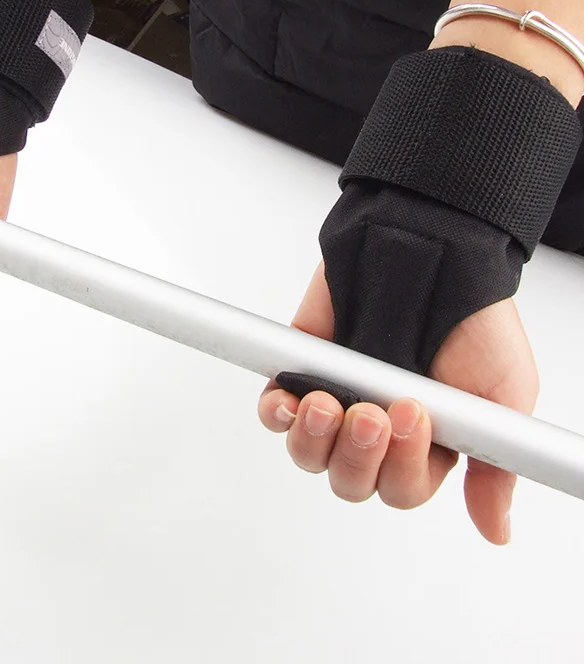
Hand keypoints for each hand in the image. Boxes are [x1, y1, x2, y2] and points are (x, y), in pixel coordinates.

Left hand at [259, 262, 537, 544]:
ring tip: (331, 402)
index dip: (401, 468)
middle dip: (359, 455)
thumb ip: (496, 467)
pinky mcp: (301, 371)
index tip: (412, 414)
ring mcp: (337, 398)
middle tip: (376, 410)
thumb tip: (497, 530)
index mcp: (424, 443)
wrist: (427, 248)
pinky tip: (290, 401)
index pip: (400, 489)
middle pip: (350, 480)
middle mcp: (377, 427)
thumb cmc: (469, 318)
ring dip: (316, 439)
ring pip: (309, 454)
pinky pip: (275, 413)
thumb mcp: (502, 394)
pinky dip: (277, 414)